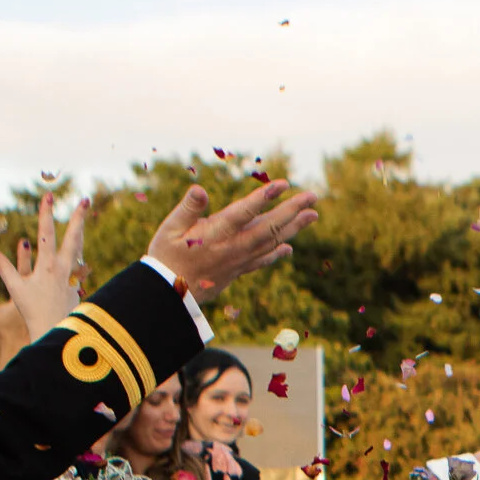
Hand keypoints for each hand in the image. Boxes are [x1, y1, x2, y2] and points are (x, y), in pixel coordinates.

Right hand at [0, 191, 86, 342]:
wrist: (53, 331)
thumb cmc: (31, 311)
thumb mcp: (15, 288)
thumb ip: (2, 267)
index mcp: (47, 266)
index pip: (47, 233)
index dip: (46, 213)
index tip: (49, 196)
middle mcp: (64, 269)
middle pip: (73, 237)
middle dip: (78, 217)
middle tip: (85, 200)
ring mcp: (73, 277)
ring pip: (79, 250)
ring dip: (80, 232)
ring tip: (83, 218)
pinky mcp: (77, 286)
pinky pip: (79, 266)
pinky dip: (79, 254)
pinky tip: (79, 247)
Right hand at [145, 183, 318, 302]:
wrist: (169, 295)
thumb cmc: (165, 257)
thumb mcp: (170, 229)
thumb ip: (188, 209)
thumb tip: (199, 189)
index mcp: (216, 234)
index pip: (245, 212)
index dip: (264, 197)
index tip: (283, 184)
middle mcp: (234, 247)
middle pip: (269, 226)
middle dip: (292, 210)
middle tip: (313, 196)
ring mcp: (239, 260)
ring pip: (272, 242)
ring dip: (294, 228)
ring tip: (312, 214)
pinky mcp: (237, 271)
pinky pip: (262, 260)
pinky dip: (277, 253)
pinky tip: (288, 247)